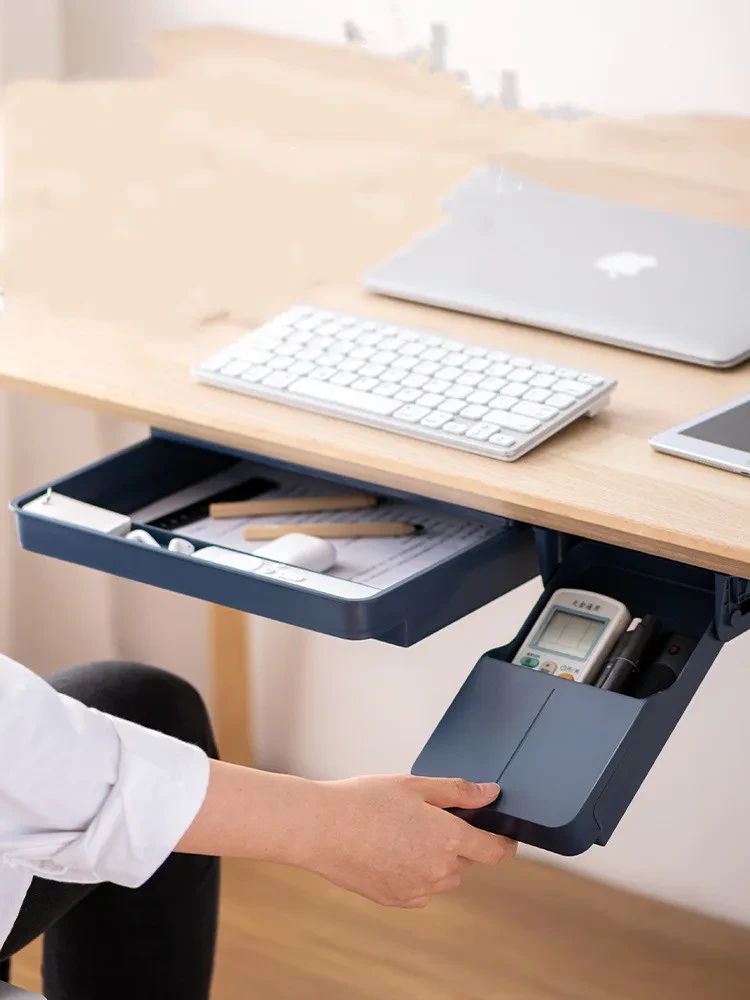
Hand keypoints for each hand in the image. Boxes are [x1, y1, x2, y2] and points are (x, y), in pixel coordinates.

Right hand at [298, 774, 515, 907]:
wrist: (320, 828)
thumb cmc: (363, 801)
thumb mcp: (415, 785)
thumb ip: (458, 792)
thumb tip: (490, 794)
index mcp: (448, 839)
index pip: (494, 851)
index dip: (503, 841)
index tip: (503, 835)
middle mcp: (438, 870)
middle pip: (466, 861)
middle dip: (457, 842)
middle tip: (427, 818)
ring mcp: (417, 889)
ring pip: (444, 878)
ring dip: (437, 860)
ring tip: (403, 833)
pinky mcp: (396, 900)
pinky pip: (421, 890)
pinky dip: (416, 874)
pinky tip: (391, 851)